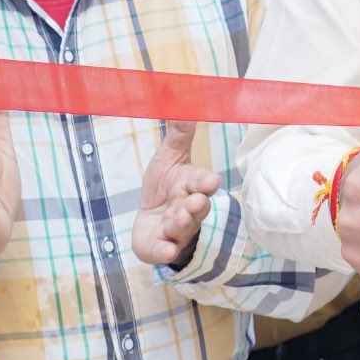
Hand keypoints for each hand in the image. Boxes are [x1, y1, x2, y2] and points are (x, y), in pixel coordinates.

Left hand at [133, 121, 221, 268]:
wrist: (150, 220)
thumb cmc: (164, 186)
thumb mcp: (168, 158)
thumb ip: (179, 136)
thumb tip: (187, 108)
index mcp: (191, 186)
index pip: (202, 183)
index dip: (205, 183)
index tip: (210, 182)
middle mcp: (189, 208)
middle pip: (197, 208)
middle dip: (196, 205)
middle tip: (194, 201)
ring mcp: (176, 230)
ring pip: (183, 228)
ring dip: (181, 224)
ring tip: (176, 218)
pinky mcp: (161, 247)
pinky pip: (165, 251)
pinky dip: (166, 252)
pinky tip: (167, 251)